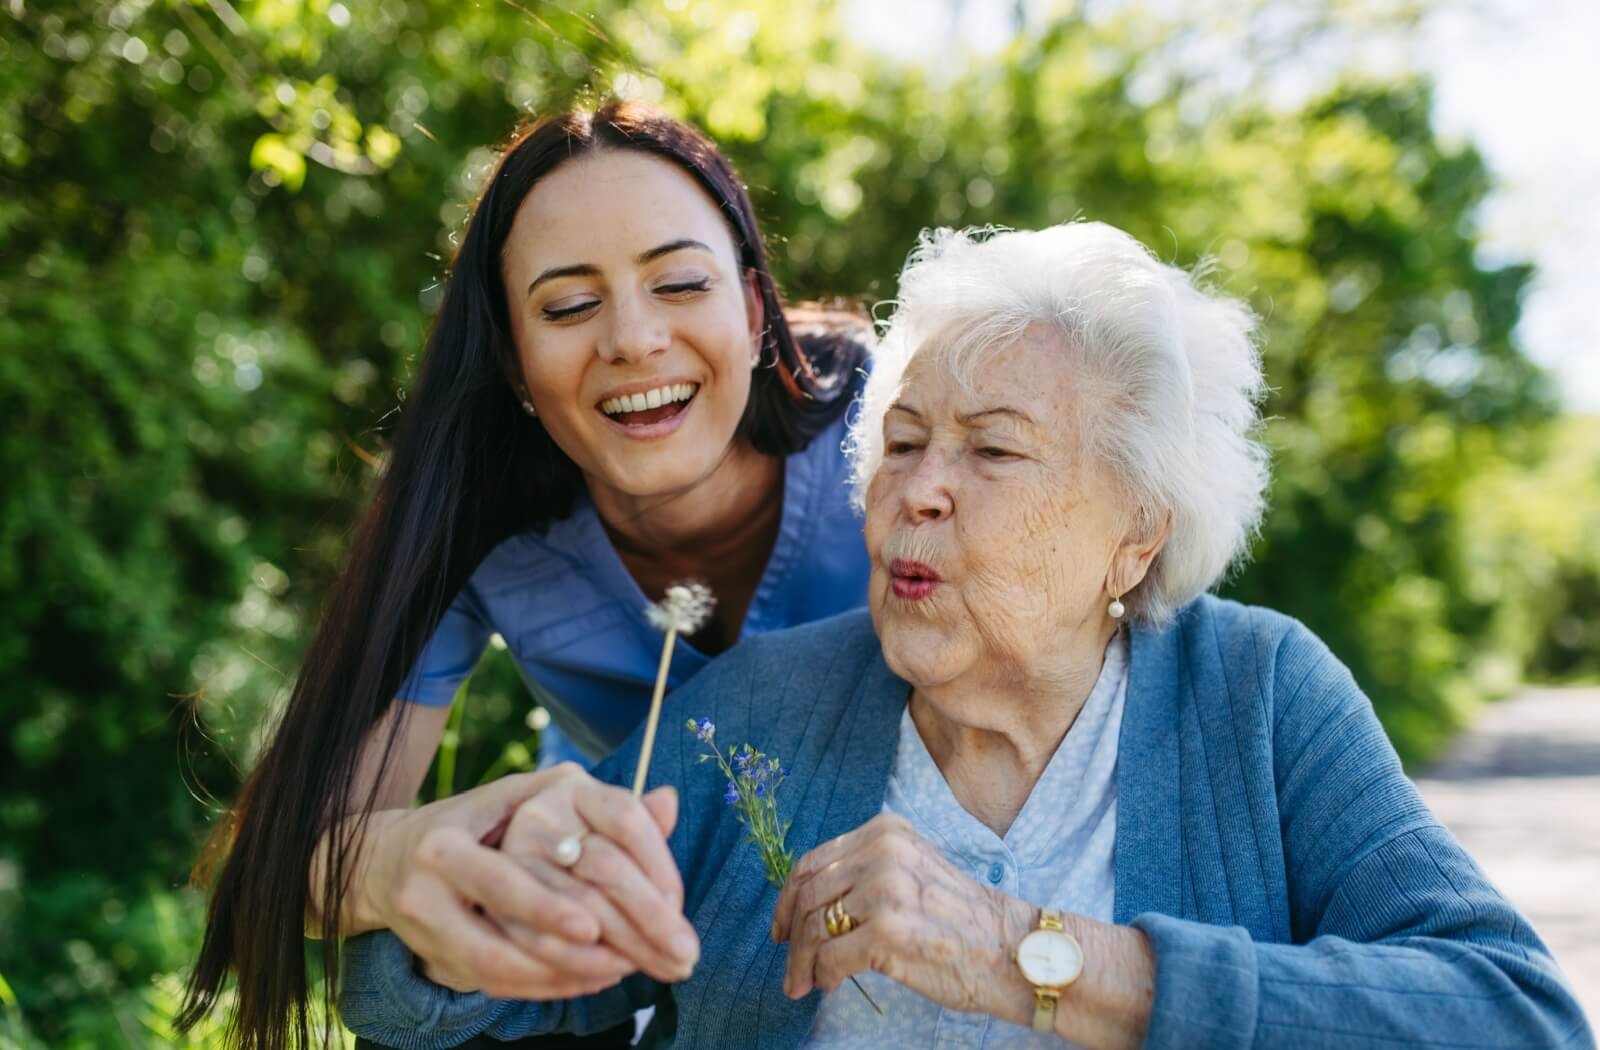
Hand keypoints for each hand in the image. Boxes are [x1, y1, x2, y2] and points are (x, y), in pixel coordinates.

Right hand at [366, 764, 687, 999]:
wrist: (385, 861)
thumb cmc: (478, 821)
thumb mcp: (522, 797)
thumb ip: (595, 804)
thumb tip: (669, 799)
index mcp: (454, 832)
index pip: (503, 876)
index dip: (546, 906)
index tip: (594, 925)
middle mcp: (433, 875)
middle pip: (498, 928)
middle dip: (558, 949)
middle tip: (619, 962)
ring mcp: (425, 918)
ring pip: (493, 962)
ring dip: (558, 975)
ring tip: (616, 972)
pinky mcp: (430, 952)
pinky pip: (490, 981)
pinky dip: (542, 985)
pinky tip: (588, 980)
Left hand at [771, 813, 1034, 1017]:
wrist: (1015, 951)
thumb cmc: (963, 922)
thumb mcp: (913, 871)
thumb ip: (866, 874)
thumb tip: (808, 903)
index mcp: (885, 832)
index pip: (813, 862)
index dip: (787, 899)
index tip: (780, 928)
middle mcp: (883, 852)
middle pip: (807, 895)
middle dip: (790, 936)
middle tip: (791, 968)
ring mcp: (885, 891)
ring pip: (813, 927)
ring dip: (802, 963)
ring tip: (803, 984)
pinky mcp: (888, 933)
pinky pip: (830, 957)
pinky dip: (823, 975)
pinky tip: (830, 984)